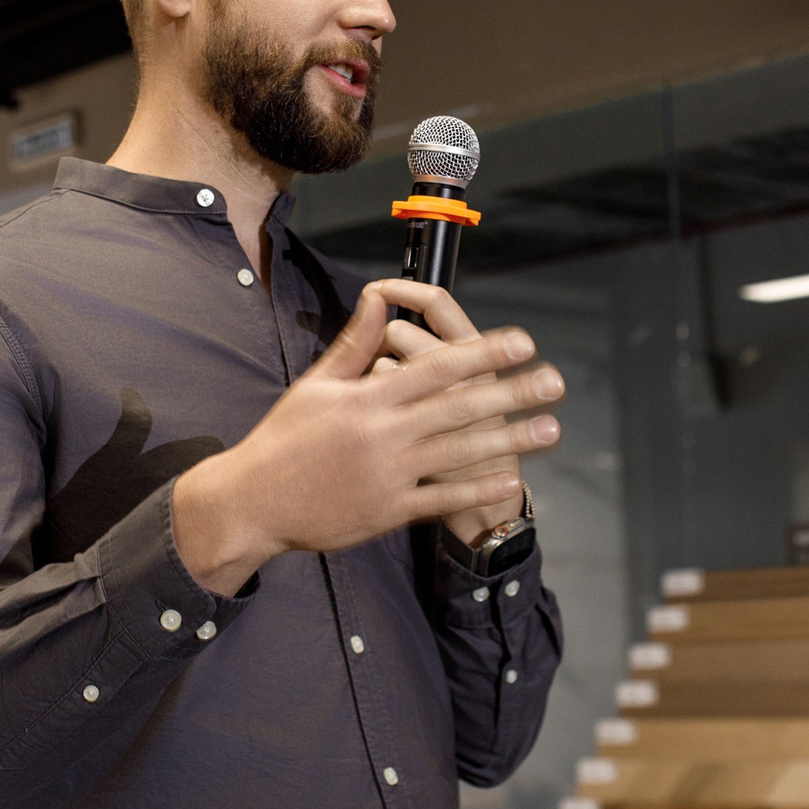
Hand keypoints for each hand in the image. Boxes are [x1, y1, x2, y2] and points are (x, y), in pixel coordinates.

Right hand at [171, 280, 564, 593]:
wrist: (252, 502)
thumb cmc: (284, 438)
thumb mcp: (317, 384)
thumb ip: (355, 342)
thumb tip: (379, 297)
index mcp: (368, 397)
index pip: (436, 365)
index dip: (483, 351)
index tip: (522, 342)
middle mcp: (383, 433)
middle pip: (459, 406)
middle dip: (511, 392)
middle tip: (555, 381)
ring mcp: (387, 474)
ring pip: (459, 453)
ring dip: (509, 440)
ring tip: (551, 429)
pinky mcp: (386, 511)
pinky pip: (440, 500)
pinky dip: (476, 491)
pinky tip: (511, 480)